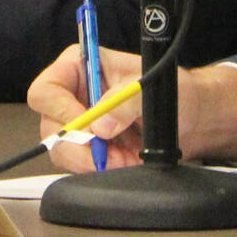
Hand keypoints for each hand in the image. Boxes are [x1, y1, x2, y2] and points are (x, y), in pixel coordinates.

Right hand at [27, 47, 236, 171]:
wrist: (190, 116)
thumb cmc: (171, 90)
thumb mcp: (151, 87)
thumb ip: (125, 101)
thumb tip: (100, 126)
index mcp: (80, 67)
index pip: (46, 90)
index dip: (60, 110)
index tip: (86, 125)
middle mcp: (72, 96)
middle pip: (50, 127)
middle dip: (79, 146)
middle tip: (105, 155)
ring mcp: (79, 125)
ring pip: (62, 152)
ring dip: (93, 161)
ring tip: (124, 158)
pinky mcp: (89, 149)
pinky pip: (80, 167)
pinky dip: (102, 169)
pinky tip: (125, 162)